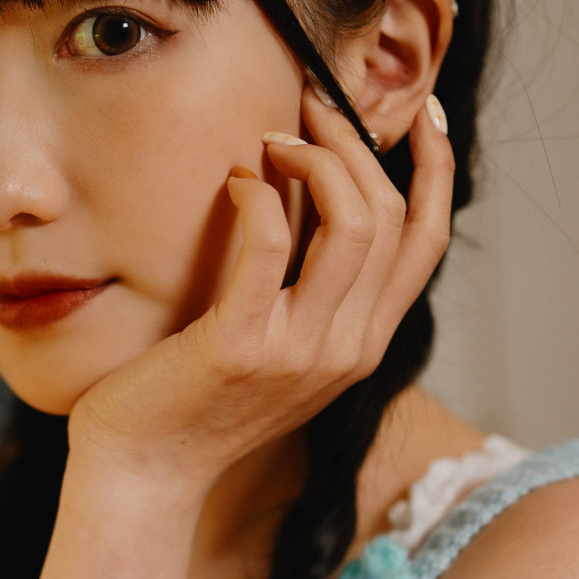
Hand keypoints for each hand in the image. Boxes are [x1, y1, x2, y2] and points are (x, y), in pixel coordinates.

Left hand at [69, 86, 453, 493]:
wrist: (143, 472)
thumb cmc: (195, 399)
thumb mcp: (278, 348)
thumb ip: (312, 289)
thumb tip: (321, 194)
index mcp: (365, 344)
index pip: (429, 241)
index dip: (436, 168)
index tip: (421, 112)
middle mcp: (348, 349)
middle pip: (391, 217)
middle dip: (355, 144)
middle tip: (309, 107)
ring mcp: (299, 351)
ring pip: (352, 222)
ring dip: (316, 159)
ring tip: (272, 139)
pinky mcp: (241, 345)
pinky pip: (272, 240)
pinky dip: (259, 193)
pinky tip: (236, 180)